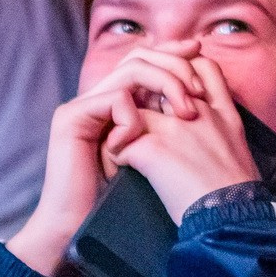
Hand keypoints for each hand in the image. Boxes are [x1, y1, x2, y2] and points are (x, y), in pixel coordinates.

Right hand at [6, 43, 210, 275]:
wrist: (78, 226)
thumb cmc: (124, 199)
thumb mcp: (158, 154)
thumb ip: (170, 124)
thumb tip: (204, 98)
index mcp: (117, 102)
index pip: (146, 60)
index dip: (174, 52)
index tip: (201, 50)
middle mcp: (99, 97)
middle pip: (139, 57)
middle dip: (175, 65)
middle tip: (198, 91)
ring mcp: (83, 105)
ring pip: (132, 70)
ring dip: (166, 85)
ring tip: (185, 113)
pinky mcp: (71, 117)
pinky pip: (115, 98)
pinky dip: (135, 117)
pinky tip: (142, 142)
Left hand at [113, 54, 260, 222]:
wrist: (232, 220)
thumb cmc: (237, 197)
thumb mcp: (239, 150)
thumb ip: (220, 128)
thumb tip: (200, 132)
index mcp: (223, 112)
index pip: (201, 67)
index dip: (180, 70)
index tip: (166, 90)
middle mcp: (199, 112)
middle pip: (159, 80)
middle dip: (140, 96)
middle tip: (128, 118)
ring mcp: (175, 127)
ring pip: (131, 109)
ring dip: (122, 127)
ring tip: (122, 149)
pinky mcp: (155, 149)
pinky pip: (119, 142)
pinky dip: (115, 156)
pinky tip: (120, 171)